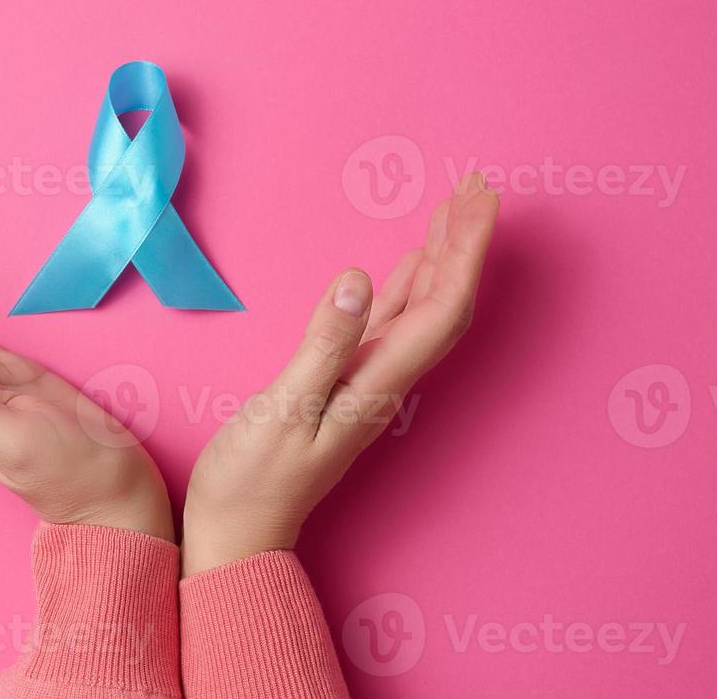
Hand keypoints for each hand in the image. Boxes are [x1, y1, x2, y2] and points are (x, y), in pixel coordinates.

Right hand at [181, 172, 498, 574]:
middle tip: (478, 186)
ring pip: (420, 310)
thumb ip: (323, 343)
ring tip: (454, 207)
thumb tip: (359, 277)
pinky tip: (410, 261)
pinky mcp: (341, 382)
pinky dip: (406, 284)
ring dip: (441, 257)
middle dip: (465, 244)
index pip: (442, 308)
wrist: (238, 531)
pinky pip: (389, 323)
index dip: (465, 252)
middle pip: (444, 304)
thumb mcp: (282, 408)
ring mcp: (364, 381)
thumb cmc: (251, 480)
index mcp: (378, 383)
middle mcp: (384, 380)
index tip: (477, 201)